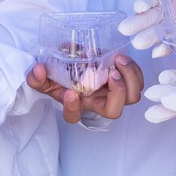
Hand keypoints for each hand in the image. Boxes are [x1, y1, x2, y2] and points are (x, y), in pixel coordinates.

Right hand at [28, 55, 143, 122]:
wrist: (75, 63)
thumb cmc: (62, 75)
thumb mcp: (46, 77)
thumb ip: (38, 77)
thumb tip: (38, 69)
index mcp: (77, 104)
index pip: (74, 116)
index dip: (73, 108)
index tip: (70, 93)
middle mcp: (97, 102)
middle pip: (114, 111)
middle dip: (117, 92)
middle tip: (110, 73)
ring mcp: (113, 93)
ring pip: (132, 97)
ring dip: (130, 79)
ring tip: (119, 60)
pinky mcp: (125, 81)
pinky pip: (137, 81)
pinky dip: (134, 70)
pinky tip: (122, 58)